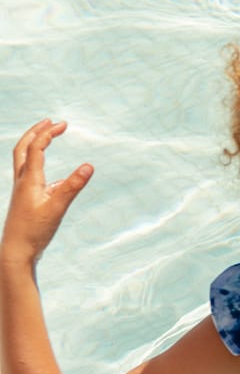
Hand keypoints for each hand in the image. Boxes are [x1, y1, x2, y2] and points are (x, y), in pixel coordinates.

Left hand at [5, 120, 93, 266]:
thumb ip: (73, 186)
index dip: (48, 133)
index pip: (36, 148)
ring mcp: (22, 191)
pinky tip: (55, 179)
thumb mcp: (58, 207)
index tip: (63, 124)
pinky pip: (30, 176)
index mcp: (29, 180)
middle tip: (50, 122)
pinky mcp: (26, 200)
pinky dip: (40, 166)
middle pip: (23, 149)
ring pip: (23, 161)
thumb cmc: (34, 230)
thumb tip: (89, 165)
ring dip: (34, 146)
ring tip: (48, 139)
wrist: (16, 252)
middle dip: (36, 132)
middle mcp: (22, 182)